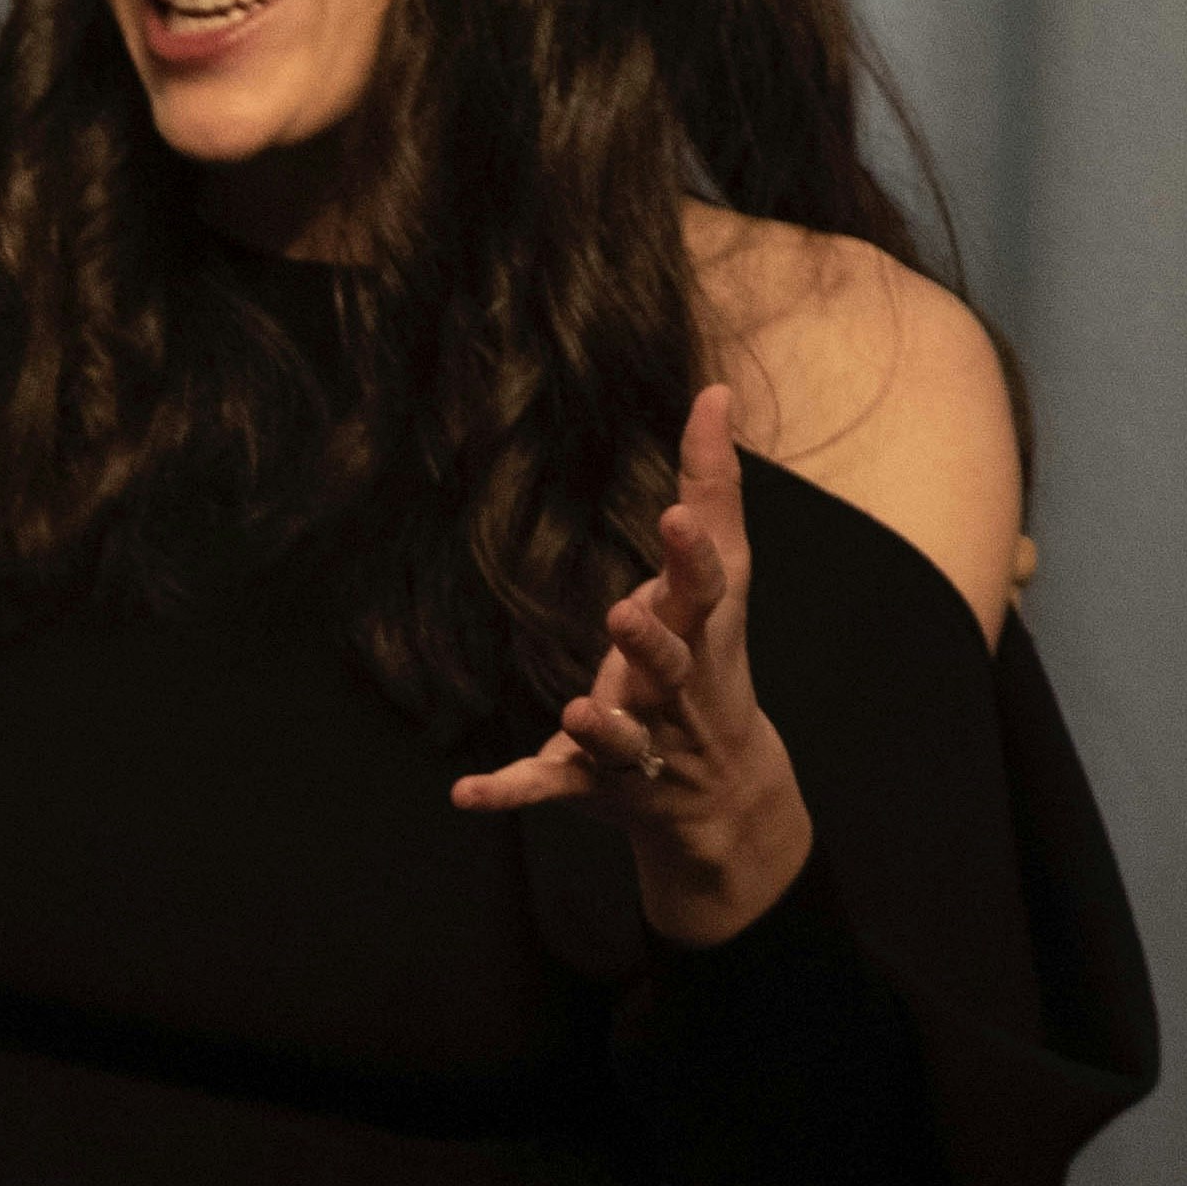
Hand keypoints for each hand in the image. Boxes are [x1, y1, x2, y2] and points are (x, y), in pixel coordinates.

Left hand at [449, 386, 814, 946]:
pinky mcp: (590, 781)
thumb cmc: (710, 655)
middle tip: (623, 613)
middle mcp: (673, 690)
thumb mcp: (719, 575)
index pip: (706, 590)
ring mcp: (635, 741)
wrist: (722, 790)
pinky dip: (508, 791)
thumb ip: (712, 486)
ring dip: (599, 727)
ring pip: (618, 738)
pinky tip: (464, 793)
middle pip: (669, 666)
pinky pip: (546, 786)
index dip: (692, 555)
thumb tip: (716, 392)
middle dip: (651, 645)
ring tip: (575, 710)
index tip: (674, 515)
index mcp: (700, 633)